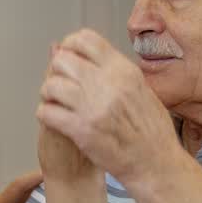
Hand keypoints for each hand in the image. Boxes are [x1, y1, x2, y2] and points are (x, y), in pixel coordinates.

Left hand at [38, 29, 179, 184]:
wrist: (156, 163)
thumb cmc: (152, 131)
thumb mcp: (142, 89)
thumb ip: (117, 72)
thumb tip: (96, 55)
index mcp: (123, 70)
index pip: (86, 39)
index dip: (70, 45)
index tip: (67, 55)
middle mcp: (107, 84)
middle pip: (63, 60)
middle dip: (56, 71)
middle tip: (60, 83)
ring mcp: (93, 107)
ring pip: (50, 85)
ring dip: (48, 94)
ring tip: (55, 102)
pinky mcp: (81, 130)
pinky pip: (47, 112)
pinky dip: (45, 114)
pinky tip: (53, 119)